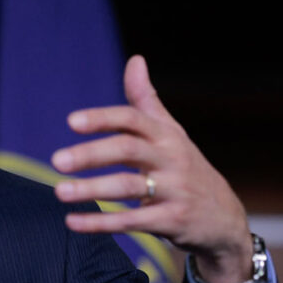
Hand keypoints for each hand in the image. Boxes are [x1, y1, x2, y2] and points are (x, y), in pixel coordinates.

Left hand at [51, 55, 253, 282]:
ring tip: (59, 192)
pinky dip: (101, 222)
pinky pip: (132, 221)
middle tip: (56, 160)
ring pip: (128, 186)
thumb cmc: (187, 168)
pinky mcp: (173, 221)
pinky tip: (72, 222)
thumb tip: (135, 59)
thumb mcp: (171, 133)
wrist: (225, 219)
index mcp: (166, 135)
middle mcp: (172, 160)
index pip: (133, 119)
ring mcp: (174, 191)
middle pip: (128, 150)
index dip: (103, 118)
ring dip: (91, 189)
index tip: (71, 122)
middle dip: (91, 154)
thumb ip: (146, 100)